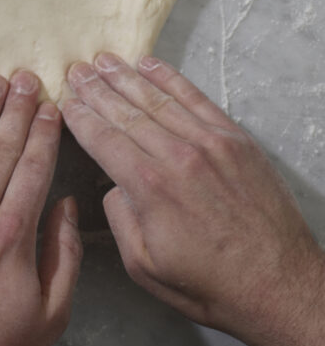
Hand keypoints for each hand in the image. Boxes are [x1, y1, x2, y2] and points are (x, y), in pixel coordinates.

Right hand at [63, 54, 324, 345]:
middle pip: (125, 112)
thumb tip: (113, 185)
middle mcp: (176, 156)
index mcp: (149, 188)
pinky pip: (195, 98)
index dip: (80, 117)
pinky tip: (149, 64)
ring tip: (102, 60)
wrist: (280, 284)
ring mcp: (208, 142)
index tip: (64, 101)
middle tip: (74, 70)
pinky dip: (170, 78)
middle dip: (95, 89)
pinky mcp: (234, 138)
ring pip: (156, 99)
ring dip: (125, 77)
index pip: (103, 139)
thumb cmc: (212, 285)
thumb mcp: (145, 267)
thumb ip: (119, 220)